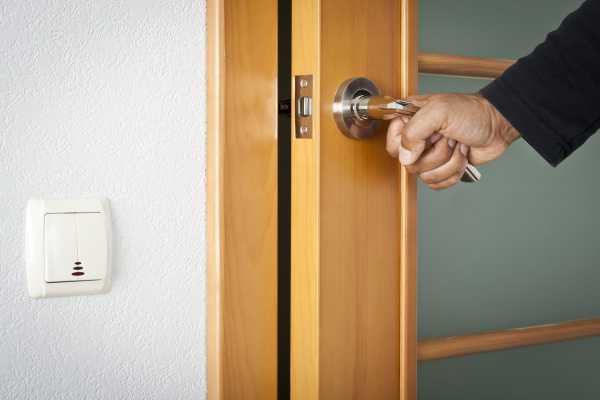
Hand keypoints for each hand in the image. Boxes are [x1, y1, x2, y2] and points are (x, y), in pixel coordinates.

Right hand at [385, 93, 519, 189]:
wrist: (498, 125)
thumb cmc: (472, 112)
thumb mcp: (439, 111)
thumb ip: (413, 131)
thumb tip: (405, 158)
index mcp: (410, 121)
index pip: (391, 143)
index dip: (406, 146)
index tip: (424, 137)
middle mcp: (417, 139)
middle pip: (409, 164)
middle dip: (435, 153)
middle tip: (447, 137)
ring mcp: (429, 155)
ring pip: (424, 176)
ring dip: (449, 162)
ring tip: (458, 145)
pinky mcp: (441, 169)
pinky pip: (436, 184)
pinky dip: (453, 173)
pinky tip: (461, 156)